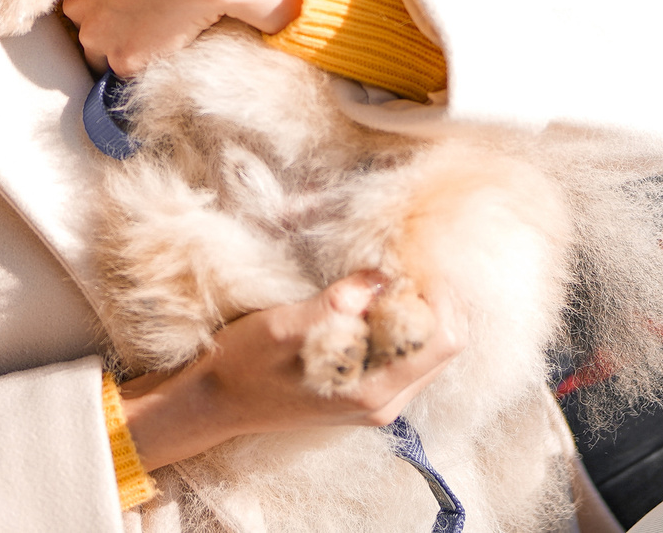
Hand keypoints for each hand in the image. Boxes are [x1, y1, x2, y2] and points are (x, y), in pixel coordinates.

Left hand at [59, 0, 308, 73]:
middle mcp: (78, 5)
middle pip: (90, 22)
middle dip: (113, 19)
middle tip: (150, 8)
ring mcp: (100, 36)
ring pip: (104, 50)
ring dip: (125, 43)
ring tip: (160, 27)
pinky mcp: (126, 60)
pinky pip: (128, 69)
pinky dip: (147, 59)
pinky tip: (171, 40)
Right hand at [116, 272, 465, 470]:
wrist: (216, 402)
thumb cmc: (245, 364)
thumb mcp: (285, 326)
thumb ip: (338, 305)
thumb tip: (382, 276)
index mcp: (372, 388)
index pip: (445, 338)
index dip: (440, 293)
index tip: (416, 259)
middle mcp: (385, 402)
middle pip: (447, 345)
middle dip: (435, 298)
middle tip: (404, 262)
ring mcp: (378, 402)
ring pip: (430, 350)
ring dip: (419, 310)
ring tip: (387, 279)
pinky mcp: (367, 395)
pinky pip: (407, 357)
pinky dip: (402, 325)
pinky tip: (373, 302)